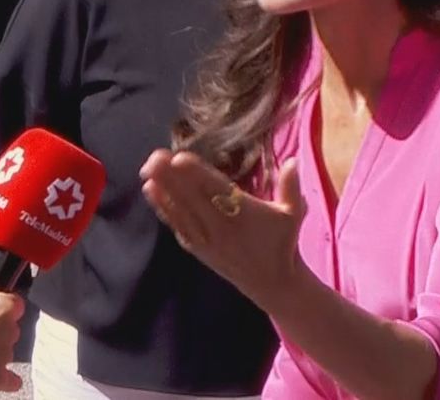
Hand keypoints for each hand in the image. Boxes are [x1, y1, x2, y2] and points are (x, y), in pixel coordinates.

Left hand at [141, 149, 305, 308]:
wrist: (273, 283)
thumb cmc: (283, 243)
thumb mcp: (293, 214)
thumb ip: (291, 186)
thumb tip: (293, 160)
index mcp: (243, 214)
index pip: (217, 190)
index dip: (197, 175)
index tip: (179, 158)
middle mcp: (221, 226)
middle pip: (193, 198)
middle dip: (172, 177)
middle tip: (154, 157)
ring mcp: (207, 239)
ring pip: (181, 210)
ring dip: (163, 190)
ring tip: (146, 169)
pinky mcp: (198, 248)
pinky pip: (178, 225)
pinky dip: (164, 208)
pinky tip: (151, 191)